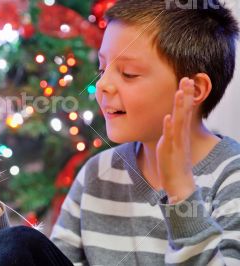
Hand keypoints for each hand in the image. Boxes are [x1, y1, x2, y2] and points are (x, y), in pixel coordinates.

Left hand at [156, 77, 195, 203]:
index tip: (187, 78)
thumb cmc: (174, 160)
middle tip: (187, 78)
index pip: (185, 109)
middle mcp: (181, 133)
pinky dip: (169, 127)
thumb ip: (173, 128)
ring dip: (180, 106)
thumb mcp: (174, 140)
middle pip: (185, 111)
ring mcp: (176, 141)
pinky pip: (170, 137)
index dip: (186, 94)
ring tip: (180, 92)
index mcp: (181, 130)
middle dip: (186, 94)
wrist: (177, 180)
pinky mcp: (170, 150)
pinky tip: (168, 117)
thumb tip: (171, 116)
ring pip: (179, 121)